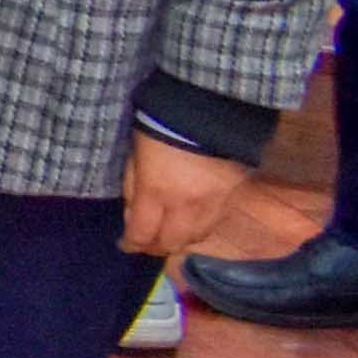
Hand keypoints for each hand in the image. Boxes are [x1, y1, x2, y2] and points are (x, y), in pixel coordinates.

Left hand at [123, 132, 259, 260]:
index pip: (143, 234)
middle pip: (172, 244)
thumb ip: (132, 188)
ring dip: (180, 241)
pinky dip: (199, 229)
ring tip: (168, 235)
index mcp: (155, 193)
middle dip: (155, 247)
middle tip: (146, 243)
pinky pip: (214, 224)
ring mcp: (212, 204)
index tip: (125, 244)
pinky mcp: (231, 197)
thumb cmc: (159, 128)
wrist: (207, 111)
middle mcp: (186, 206)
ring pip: (197, 238)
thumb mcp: (134, 157)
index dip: (132, 244)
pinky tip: (190, 223)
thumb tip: (133, 216)